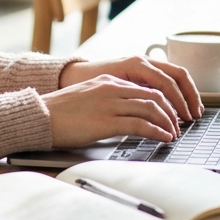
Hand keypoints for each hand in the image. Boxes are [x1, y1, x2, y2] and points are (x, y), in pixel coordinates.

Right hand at [43, 74, 182, 147]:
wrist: (41, 116)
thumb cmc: (60, 112)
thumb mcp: (86, 98)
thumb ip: (106, 100)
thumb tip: (124, 113)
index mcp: (107, 81)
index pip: (144, 87)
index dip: (162, 101)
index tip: (170, 114)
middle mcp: (111, 88)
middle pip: (153, 95)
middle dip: (170, 111)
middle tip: (178, 124)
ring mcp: (110, 104)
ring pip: (151, 108)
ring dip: (167, 122)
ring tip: (173, 133)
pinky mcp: (107, 121)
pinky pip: (141, 125)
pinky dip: (157, 132)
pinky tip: (163, 138)